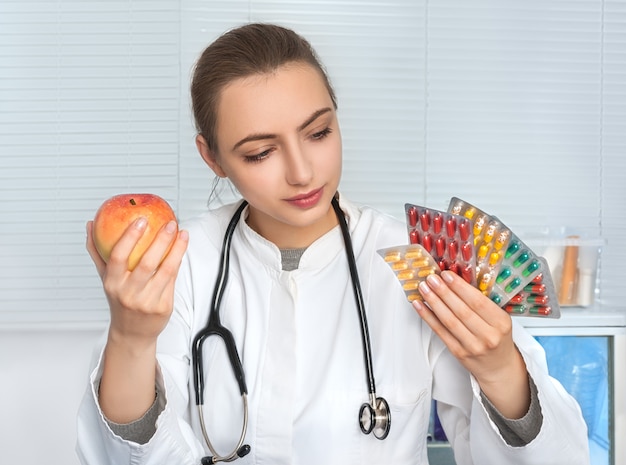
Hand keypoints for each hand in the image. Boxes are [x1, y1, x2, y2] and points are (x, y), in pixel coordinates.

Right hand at [86, 217, 188, 345]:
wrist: (132, 333)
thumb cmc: (120, 300)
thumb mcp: (106, 278)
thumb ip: (98, 252)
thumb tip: (90, 225)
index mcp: (112, 283)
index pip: (118, 257)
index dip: (129, 237)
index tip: (141, 220)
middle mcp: (129, 293)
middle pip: (147, 263)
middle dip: (160, 240)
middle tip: (170, 223)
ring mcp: (147, 301)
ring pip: (166, 271)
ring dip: (177, 250)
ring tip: (183, 233)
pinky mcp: (163, 307)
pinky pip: (173, 281)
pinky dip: (178, 262)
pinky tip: (181, 249)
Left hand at [412, 270, 529, 417]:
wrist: (499, 368)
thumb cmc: (498, 339)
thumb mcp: (498, 320)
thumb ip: (481, 303)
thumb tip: (454, 282)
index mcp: (501, 323)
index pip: (477, 301)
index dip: (459, 287)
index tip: (447, 275)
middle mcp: (488, 335)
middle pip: (461, 310)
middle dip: (443, 292)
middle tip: (431, 279)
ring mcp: (472, 346)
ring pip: (449, 320)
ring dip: (433, 302)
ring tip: (424, 289)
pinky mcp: (458, 353)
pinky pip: (440, 332)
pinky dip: (428, 317)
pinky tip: (420, 306)